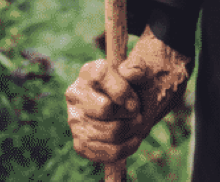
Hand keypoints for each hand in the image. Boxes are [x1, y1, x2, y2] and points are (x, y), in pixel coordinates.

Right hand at [65, 25, 190, 163]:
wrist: (136, 109)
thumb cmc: (137, 88)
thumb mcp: (144, 73)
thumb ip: (139, 68)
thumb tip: (128, 72)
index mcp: (89, 72)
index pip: (101, 77)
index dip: (123, 90)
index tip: (134, 98)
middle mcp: (76, 95)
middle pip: (105, 109)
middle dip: (130, 112)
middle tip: (136, 110)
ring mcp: (75, 121)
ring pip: (111, 132)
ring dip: (133, 128)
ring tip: (135, 121)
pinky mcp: (81, 145)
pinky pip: (110, 152)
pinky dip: (129, 145)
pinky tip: (132, 136)